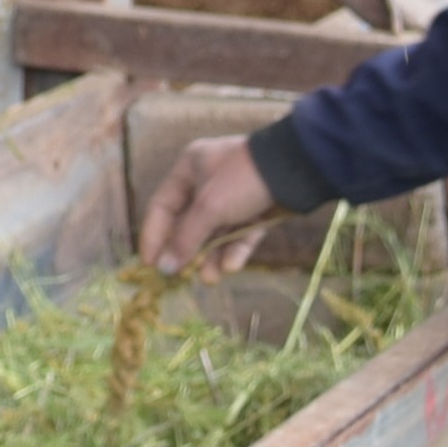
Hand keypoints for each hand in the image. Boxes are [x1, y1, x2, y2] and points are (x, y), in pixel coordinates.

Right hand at [137, 131, 288, 275]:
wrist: (297, 170)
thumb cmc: (243, 179)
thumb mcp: (209, 207)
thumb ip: (186, 238)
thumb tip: (164, 268)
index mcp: (190, 168)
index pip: (162, 206)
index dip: (154, 236)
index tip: (150, 264)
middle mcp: (208, 181)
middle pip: (189, 223)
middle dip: (188, 251)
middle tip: (181, 277)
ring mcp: (234, 197)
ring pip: (216, 233)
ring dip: (212, 256)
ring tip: (211, 278)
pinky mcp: (256, 210)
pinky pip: (240, 234)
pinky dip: (235, 250)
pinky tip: (232, 266)